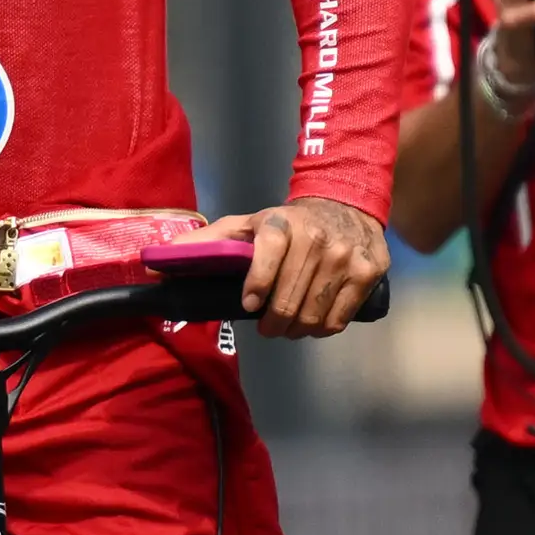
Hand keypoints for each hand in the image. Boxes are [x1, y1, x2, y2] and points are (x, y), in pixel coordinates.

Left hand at [223, 195, 388, 337]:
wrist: (346, 204)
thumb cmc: (290, 224)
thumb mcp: (250, 223)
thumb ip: (211, 241)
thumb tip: (167, 257)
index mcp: (281, 223)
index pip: (268, 253)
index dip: (257, 283)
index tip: (250, 305)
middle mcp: (315, 238)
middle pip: (288, 300)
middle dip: (272, 324)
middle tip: (268, 327)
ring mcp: (344, 256)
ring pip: (312, 315)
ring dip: (296, 330)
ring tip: (290, 325)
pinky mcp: (367, 273)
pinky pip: (338, 320)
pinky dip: (322, 329)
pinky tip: (314, 321)